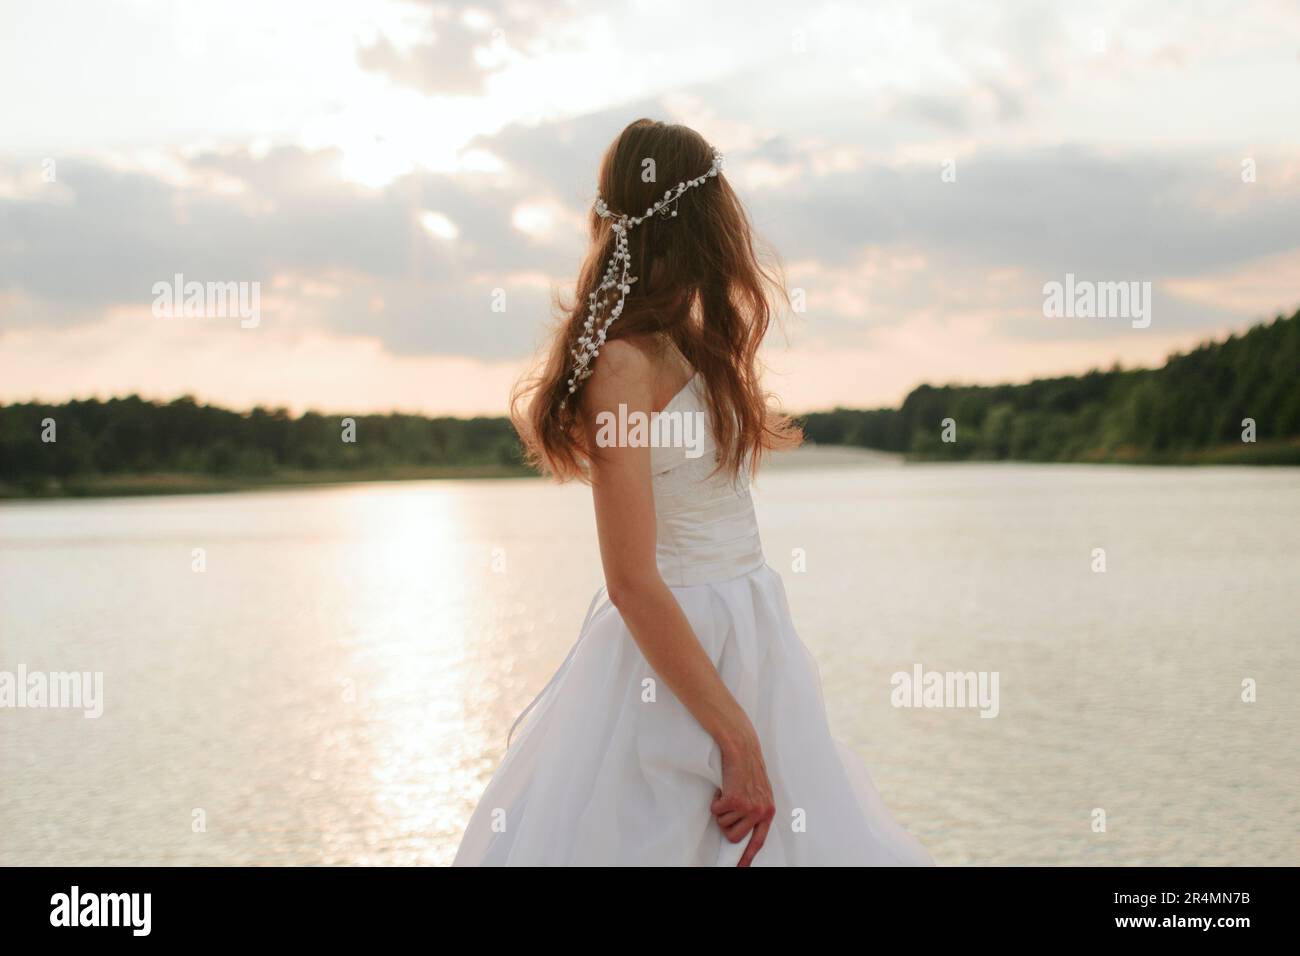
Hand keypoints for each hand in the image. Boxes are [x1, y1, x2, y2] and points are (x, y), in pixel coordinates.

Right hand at [711, 731, 775, 866]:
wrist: (742, 749)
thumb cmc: (747, 768)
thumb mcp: (760, 792)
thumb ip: (756, 811)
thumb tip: (744, 830)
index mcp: (768, 811)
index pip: (758, 841)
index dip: (748, 857)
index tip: (740, 868)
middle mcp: (760, 812)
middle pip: (735, 838)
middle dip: (726, 826)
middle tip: (728, 809)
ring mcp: (748, 807)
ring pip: (724, 825)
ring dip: (721, 811)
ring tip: (728, 794)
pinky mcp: (734, 801)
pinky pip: (716, 812)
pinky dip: (715, 802)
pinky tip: (723, 789)